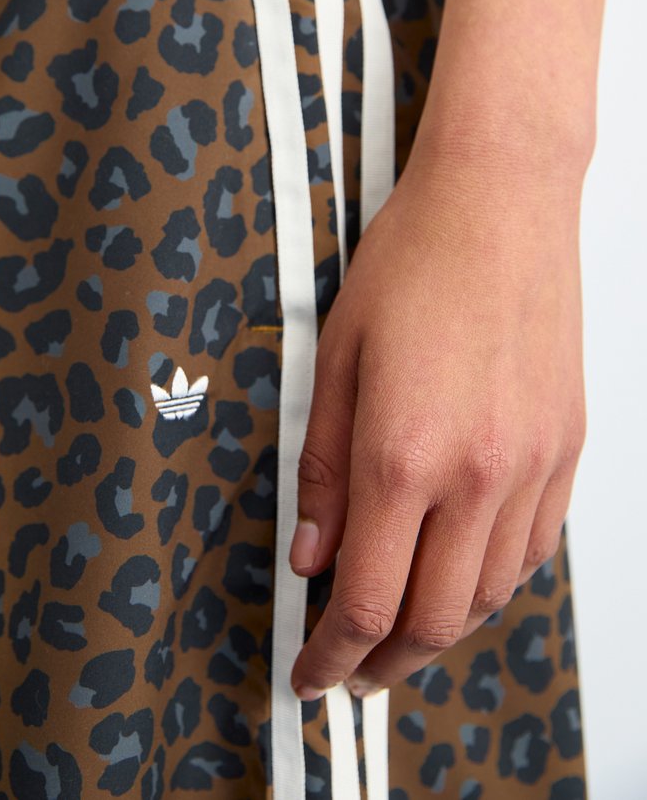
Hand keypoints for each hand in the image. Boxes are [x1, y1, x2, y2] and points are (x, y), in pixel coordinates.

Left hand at [287, 144, 586, 699]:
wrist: (500, 201)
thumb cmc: (412, 262)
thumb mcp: (334, 358)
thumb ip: (320, 468)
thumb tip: (309, 555)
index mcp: (402, 453)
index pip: (365, 599)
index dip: (331, 655)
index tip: (311, 674)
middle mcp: (477, 474)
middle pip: (433, 620)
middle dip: (382, 663)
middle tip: (350, 669)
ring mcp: (532, 465)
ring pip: (490, 596)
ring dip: (439, 630)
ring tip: (401, 630)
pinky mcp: (566, 448)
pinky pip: (533, 550)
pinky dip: (492, 584)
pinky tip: (462, 575)